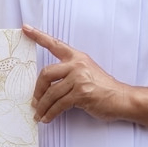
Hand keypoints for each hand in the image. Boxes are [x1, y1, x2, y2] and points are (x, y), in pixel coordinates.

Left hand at [20, 25, 137, 123]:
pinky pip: (59, 104)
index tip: (26, 28)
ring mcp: (79, 79)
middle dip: (37, 90)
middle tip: (34, 100)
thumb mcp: (87, 72)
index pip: (55, 44)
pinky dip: (50, 113)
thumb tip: (47, 85)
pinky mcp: (81, 94)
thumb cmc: (103, 88)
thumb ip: (69, 72)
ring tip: (39, 113)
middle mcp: (77, 65)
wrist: (122, 98)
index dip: (38, 36)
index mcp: (77, 57)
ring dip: (42, 106)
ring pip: (51, 93)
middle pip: (46, 73)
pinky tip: (47, 118)